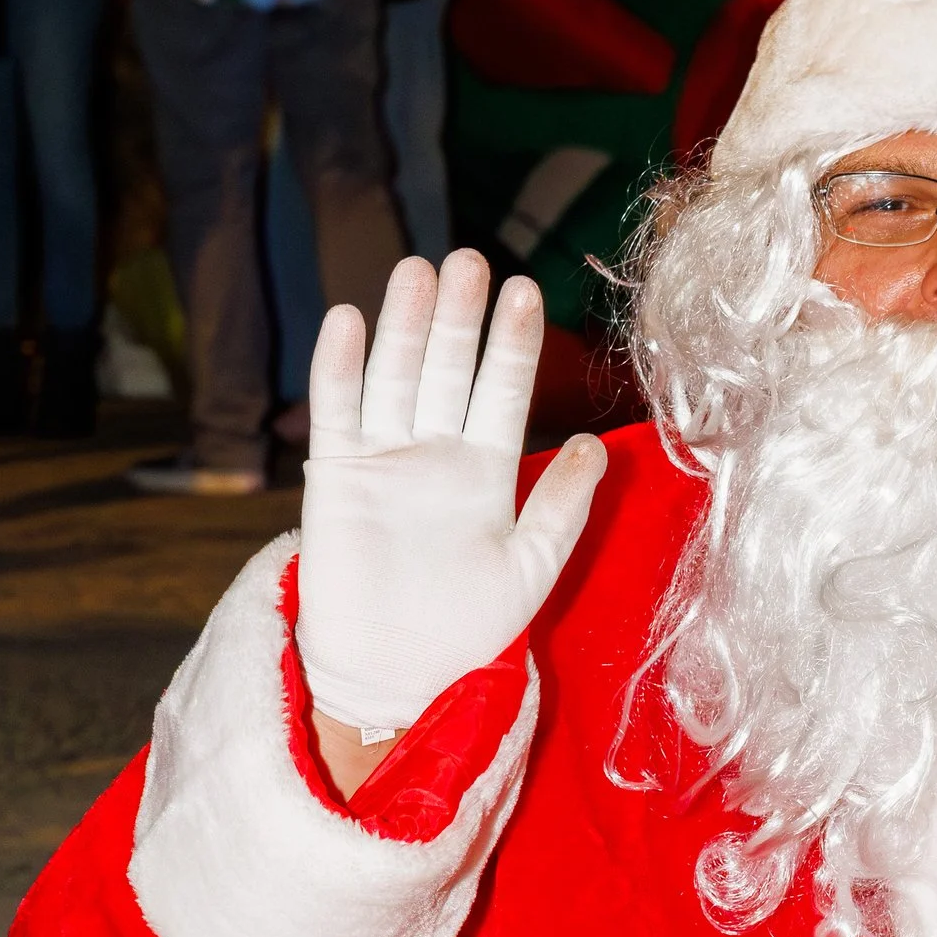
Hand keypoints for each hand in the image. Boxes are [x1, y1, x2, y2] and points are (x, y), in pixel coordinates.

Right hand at [295, 250, 607, 758]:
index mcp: (485, 468)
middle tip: (468, 261)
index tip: (525, 292)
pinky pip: (336, 410)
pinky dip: (340, 368)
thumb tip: (600, 448)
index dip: (512, 343)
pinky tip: (350, 322)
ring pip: (394, 375)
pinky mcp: (335, 473)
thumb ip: (561, 507)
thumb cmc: (466, 630)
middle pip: (447, 367)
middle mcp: (434, 451)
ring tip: (417, 271)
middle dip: (458, 317)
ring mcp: (383, 456)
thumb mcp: (530, 567)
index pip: (502, 390)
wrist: (395, 675)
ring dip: (404, 324)